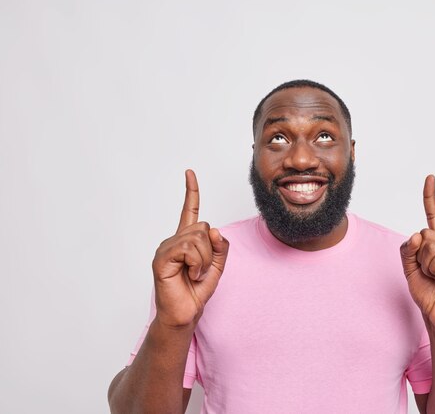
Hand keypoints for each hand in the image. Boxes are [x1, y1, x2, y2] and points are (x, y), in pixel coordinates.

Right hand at [152, 169, 228, 327]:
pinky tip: (189, 275)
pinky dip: (197, 263)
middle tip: (201, 269)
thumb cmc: (197, 290)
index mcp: (186, 239)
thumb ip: (220, 246)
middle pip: (203, 227)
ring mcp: (166, 248)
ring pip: (198, 237)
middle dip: (211, 250)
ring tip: (195, 274)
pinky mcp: (161, 259)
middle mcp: (174, 240)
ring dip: (205, 259)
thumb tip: (213, 229)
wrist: (185, 313)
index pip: (190, 210)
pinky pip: (188, 249)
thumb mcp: (217, 265)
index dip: (191, 191)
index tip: (189, 173)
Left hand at [400, 175, 434, 334]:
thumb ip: (408, 250)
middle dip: (419, 256)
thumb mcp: (409, 269)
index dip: (431, 197)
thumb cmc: (427, 293)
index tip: (430, 178)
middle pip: (424, 234)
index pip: (434, 215)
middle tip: (429, 273)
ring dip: (427, 265)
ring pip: (431, 246)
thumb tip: (417, 234)